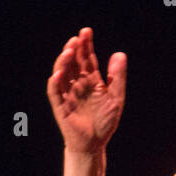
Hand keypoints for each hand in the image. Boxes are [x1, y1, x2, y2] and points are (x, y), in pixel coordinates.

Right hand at [47, 27, 126, 153]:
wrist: (95, 144)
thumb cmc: (105, 122)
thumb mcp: (116, 98)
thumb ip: (118, 77)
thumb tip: (120, 53)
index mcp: (91, 80)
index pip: (86, 58)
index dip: (86, 45)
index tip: (86, 31)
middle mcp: (77, 84)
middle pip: (73, 62)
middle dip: (74, 49)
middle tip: (77, 38)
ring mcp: (68, 94)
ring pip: (62, 73)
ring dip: (64, 61)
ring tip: (69, 51)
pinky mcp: (60, 106)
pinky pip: (55, 93)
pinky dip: (55, 83)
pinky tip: (59, 74)